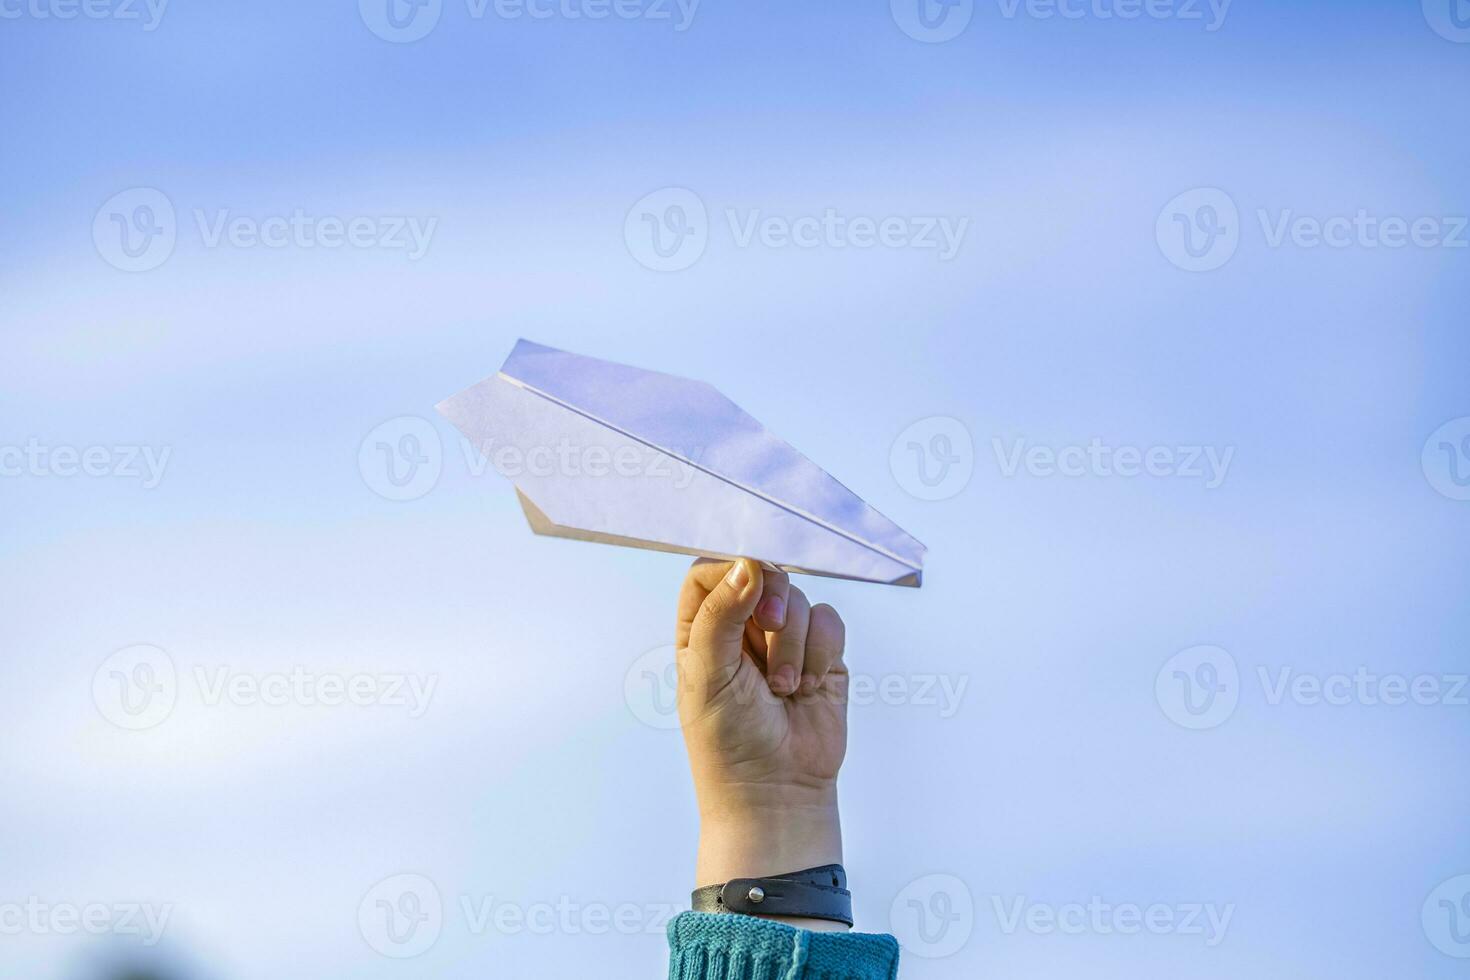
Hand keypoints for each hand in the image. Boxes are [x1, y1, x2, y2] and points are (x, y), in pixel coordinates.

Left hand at [675, 558, 848, 929]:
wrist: (776, 792)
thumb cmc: (727, 742)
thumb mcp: (708, 675)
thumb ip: (722, 615)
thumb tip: (749, 565)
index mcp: (702, 631)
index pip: (712, 572)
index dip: (733, 570)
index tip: (750, 589)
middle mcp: (742, 631)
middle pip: (763, 576)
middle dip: (773, 603)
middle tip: (770, 630)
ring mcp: (784, 642)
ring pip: (800, 600)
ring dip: (795, 643)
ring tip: (783, 688)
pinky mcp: (822, 657)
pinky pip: (830, 622)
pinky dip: (823, 652)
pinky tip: (808, 687)